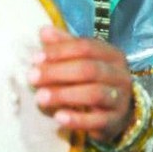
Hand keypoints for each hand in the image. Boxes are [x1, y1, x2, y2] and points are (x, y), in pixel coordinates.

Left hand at [28, 26, 133, 142]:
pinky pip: (97, 120)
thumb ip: (64, 45)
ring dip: (64, 95)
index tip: (35, 58)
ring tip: (40, 98)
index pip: (86, 47)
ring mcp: (120, 98)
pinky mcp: (115, 120)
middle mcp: (120, 75)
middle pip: (89, 69)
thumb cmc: (95, 80)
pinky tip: (58, 117)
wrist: (117, 110)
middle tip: (32, 78)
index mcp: (112, 55)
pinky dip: (77, 119)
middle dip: (58, 72)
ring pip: (94, 93)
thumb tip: (43, 31)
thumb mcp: (82, 60)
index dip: (60, 51)